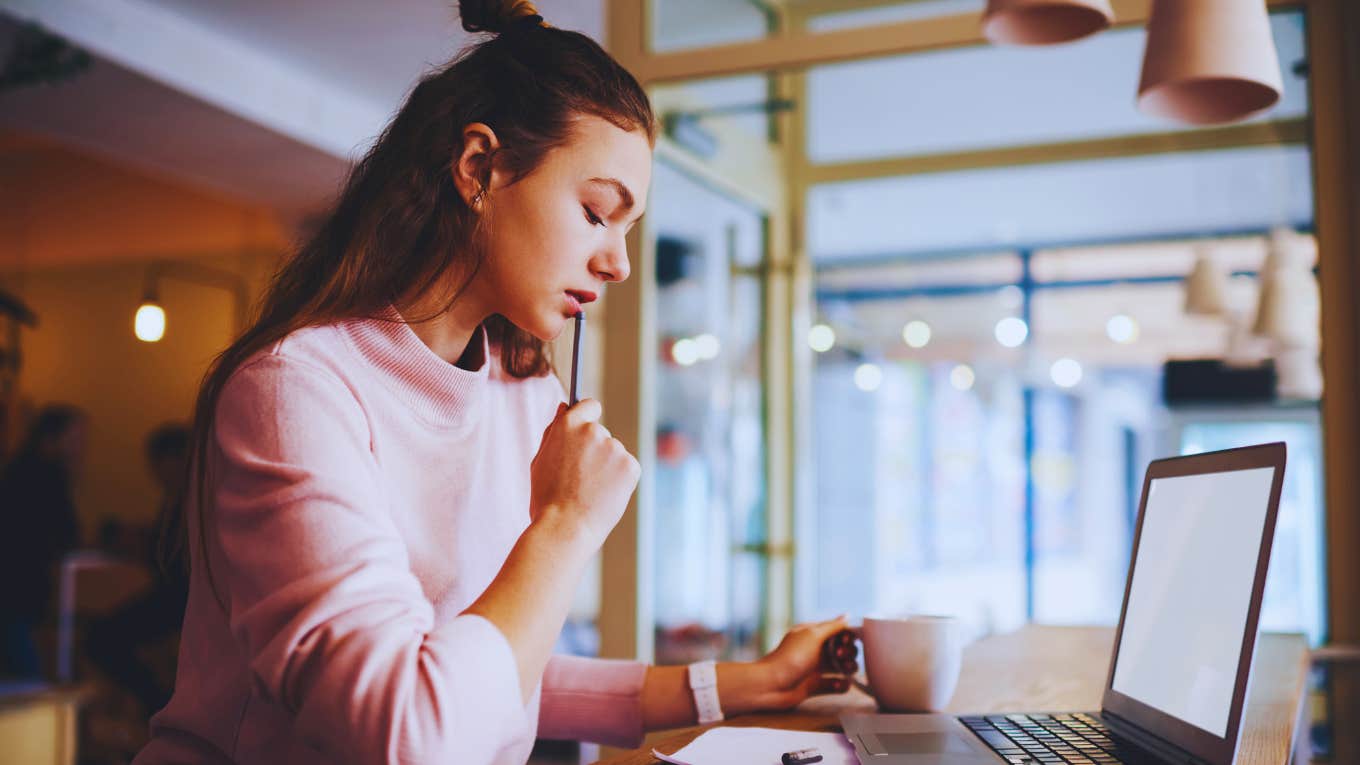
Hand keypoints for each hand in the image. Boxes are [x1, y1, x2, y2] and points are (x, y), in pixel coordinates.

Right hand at [529, 399, 639, 548]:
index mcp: (568, 425)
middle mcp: (593, 431)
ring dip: (607, 468)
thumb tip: (564, 407)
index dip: (588, 418)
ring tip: (590, 491)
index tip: (587, 431)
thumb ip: (554, 431)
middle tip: (580, 478)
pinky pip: (627, 469)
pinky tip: (604, 495)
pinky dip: (619, 481)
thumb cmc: (546, 498)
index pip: (589, 406)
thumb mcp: (540, 460)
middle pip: (601, 435)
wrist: (564, 528)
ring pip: (613, 454)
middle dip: (594, 451)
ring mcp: (614, 448)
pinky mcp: (631, 466)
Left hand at [748, 616, 855, 710]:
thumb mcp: (813, 636)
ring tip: (845, 672)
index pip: (838, 632)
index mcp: (813, 635)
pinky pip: (835, 684)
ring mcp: (815, 668)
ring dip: (849, 669)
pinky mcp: (815, 685)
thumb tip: (847, 616)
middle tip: (840, 657)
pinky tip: (839, 685)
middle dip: (848, 653)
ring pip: (842, 667)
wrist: (771, 685)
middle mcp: (816, 650)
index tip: (845, 642)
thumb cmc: (791, 657)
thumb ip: (832, 627)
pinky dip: (840, 685)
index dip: (847, 637)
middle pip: (843, 650)